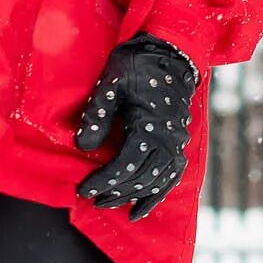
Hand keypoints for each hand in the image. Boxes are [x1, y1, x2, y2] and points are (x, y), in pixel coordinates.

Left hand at [74, 32, 200, 219]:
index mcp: (150, 127)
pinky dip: (157, 195)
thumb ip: (97, 116)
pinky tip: (141, 208)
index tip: (83, 190)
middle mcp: (168, 141)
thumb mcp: (110, 85)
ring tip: (109, 203)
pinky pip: (171, 177)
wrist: (168, 54)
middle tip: (91, 199)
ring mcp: (177, 143)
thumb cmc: (135, 67)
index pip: (125, 167)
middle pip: (141, 179)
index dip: (103, 182)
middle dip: (115, 192)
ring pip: (157, 182)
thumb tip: (84, 147)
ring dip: (133, 196)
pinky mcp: (179, 143)